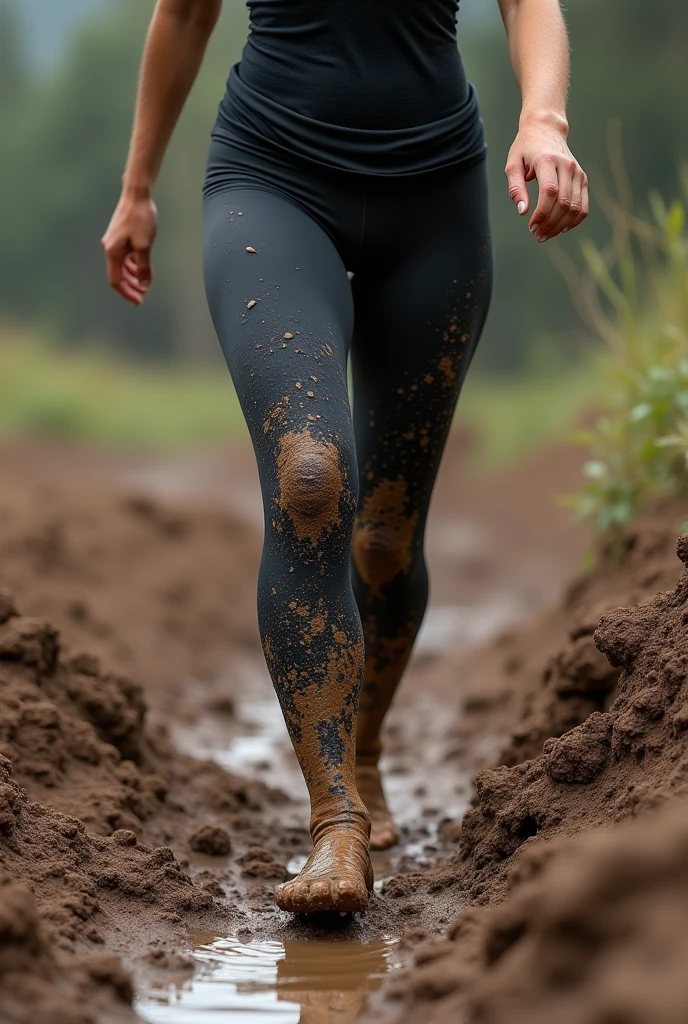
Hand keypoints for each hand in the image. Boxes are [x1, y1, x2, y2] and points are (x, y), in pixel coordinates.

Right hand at [101, 192, 157, 304]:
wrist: (137, 195)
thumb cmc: (141, 218)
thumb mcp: (144, 246)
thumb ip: (143, 267)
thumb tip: (144, 285)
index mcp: (113, 252)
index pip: (116, 280)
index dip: (127, 292)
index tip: (139, 301)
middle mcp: (110, 248)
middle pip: (118, 275)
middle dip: (131, 287)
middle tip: (144, 295)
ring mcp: (115, 242)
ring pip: (122, 267)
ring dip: (133, 277)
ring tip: (145, 284)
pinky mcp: (121, 237)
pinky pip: (126, 257)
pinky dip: (134, 265)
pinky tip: (143, 269)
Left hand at [505, 119, 587, 241]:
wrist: (546, 129)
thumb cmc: (526, 148)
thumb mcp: (513, 164)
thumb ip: (516, 188)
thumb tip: (523, 211)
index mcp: (547, 160)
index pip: (549, 192)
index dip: (542, 213)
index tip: (531, 227)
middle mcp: (566, 166)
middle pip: (563, 202)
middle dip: (550, 224)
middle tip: (537, 235)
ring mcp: (577, 172)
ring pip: (575, 207)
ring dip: (561, 226)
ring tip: (546, 234)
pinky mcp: (582, 178)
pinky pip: (583, 205)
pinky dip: (574, 220)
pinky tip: (561, 229)